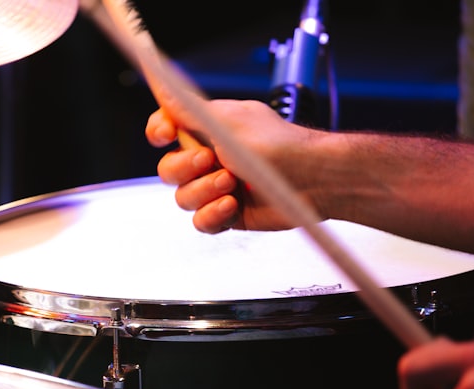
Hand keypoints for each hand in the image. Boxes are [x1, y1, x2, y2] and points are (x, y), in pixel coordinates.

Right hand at [144, 99, 326, 233]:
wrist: (314, 182)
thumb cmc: (280, 147)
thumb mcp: (228, 122)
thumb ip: (188, 109)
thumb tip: (162, 82)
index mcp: (210, 129)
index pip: (167, 128)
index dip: (159, 132)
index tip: (165, 134)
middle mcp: (212, 157)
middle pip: (169, 168)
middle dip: (186, 168)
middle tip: (211, 160)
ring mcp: (218, 187)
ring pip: (183, 198)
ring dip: (204, 192)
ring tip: (231, 184)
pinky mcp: (228, 213)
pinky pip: (200, 221)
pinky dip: (213, 215)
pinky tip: (232, 206)